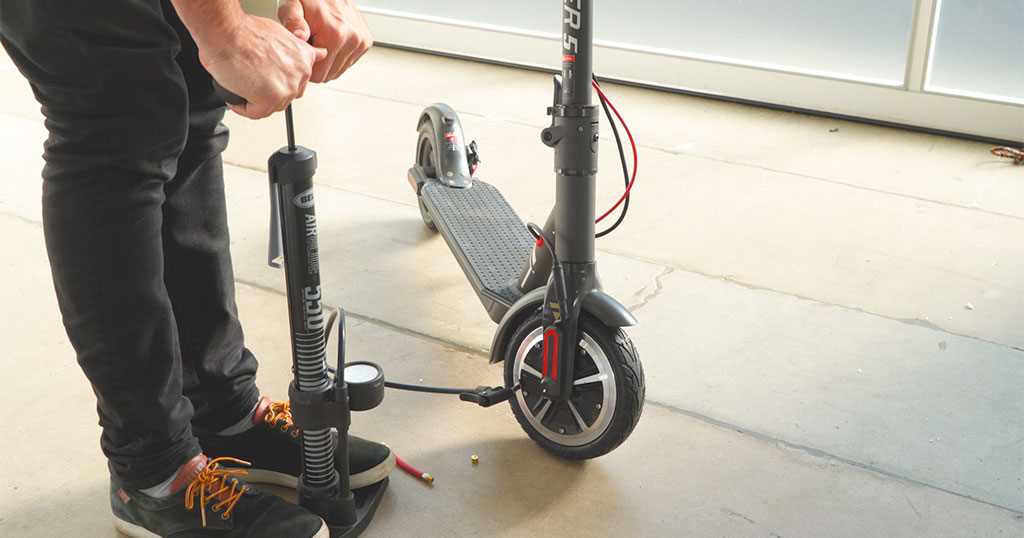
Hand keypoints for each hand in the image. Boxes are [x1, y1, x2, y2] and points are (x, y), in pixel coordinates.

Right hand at [198, 14, 326, 118]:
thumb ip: (297, 51)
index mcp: (305, 57)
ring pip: (271, 106)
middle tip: (251, 79)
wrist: (225, 31)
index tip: (267, 78)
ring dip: (255, 99)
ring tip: (242, 82)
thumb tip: (316, 55)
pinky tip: (236, 90)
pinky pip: (255, 113)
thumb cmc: (244, 31)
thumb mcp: (281, 34)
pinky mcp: (270, 98)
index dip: (277, 82)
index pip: (297, 83)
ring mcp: (287, 87)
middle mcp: (301, 72)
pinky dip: (242, 107)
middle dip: (268, 92)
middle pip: (285, 97)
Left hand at [278, 0, 372, 82]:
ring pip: (339, 70)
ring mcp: (361, 41)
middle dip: (317, 63)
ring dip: (328, 60)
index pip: (319, 75)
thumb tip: (300, 37)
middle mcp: (353, 39)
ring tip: (320, 40)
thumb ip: (292, 21)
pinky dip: (338, 55)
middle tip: (309, 43)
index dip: (306, 65)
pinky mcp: (366, 41)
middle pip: (330, 75)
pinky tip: (330, 40)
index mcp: (335, 35)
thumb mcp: (291, 5)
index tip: (301, 50)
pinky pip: (348, 62)